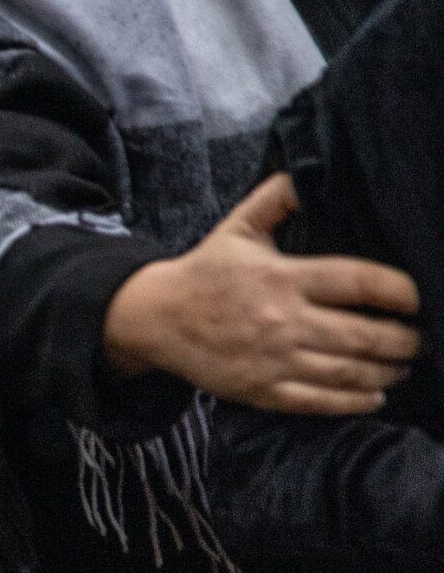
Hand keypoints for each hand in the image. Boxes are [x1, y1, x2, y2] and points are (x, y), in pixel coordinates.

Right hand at [103, 174, 419, 415]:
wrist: (155, 319)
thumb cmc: (204, 271)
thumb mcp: (238, 227)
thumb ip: (279, 197)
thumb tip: (311, 170)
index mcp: (282, 277)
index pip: (359, 282)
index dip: (399, 291)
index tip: (415, 298)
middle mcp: (282, 321)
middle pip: (364, 335)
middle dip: (403, 340)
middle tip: (417, 338)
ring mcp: (273, 360)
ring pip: (349, 372)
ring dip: (387, 371)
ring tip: (401, 365)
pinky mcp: (261, 391)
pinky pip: (319, 402)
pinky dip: (355, 401)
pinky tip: (374, 394)